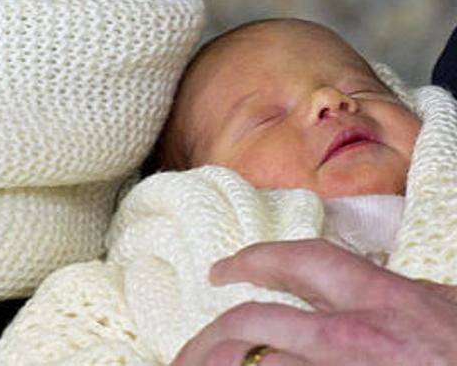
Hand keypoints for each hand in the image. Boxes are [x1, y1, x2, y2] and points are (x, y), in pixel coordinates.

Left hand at [172, 239, 456, 364]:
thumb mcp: (447, 311)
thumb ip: (401, 300)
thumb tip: (367, 289)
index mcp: (384, 301)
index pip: (299, 261)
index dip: (252, 259)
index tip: (222, 270)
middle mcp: (355, 338)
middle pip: (254, 322)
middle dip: (207, 336)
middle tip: (184, 353)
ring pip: (256, 365)